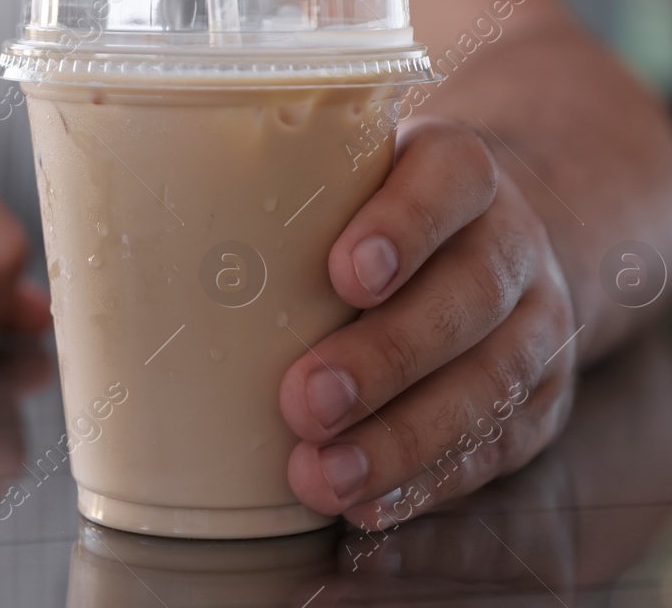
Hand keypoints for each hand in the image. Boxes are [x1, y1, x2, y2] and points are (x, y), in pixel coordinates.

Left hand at [278, 117, 578, 527]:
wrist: (493, 239)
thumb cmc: (377, 210)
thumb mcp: (343, 175)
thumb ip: (276, 196)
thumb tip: (132, 246)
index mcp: (458, 168)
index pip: (450, 176)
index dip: (404, 224)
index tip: (344, 273)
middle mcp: (509, 240)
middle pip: (469, 294)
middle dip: (386, 356)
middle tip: (306, 400)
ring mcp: (534, 322)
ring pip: (491, 381)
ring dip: (403, 438)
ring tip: (324, 474)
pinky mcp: (539, 397)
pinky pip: (497, 445)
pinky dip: (432, 480)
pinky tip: (372, 502)